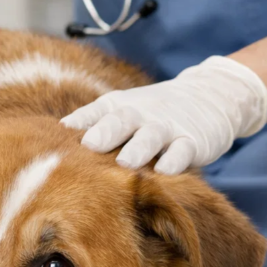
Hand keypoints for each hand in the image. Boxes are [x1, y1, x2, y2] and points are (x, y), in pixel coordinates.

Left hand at [61, 56, 266, 174]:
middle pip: (121, 120)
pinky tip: (165, 172)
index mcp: (119, 106)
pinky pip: (183, 151)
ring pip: (151, 136)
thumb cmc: (154, 112)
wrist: (211, 95)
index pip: (96, 112)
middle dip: (105, 132)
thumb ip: (94, 124)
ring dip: (138, 149)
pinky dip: (175, 160)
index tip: (61, 133)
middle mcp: (141, 114)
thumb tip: (54, 139)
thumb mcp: (124, 110)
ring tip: (126, 163)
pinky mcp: (194, 140)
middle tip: (90, 145)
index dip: (80, 122)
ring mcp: (168, 127)